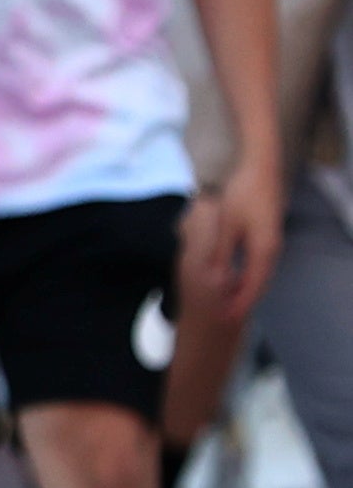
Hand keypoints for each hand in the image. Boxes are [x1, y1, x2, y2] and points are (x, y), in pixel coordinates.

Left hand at [202, 159, 284, 331]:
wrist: (261, 169)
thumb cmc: (243, 193)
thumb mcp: (228, 223)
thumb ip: (222, 251)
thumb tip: (216, 277)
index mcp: (263, 248)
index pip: (253, 284)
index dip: (240, 303)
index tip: (228, 318)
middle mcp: (270, 249)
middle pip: (258, 283)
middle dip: (243, 301)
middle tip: (227, 318)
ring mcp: (270, 242)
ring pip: (259, 274)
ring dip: (246, 289)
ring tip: (230, 305)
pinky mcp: (266, 236)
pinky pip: (258, 264)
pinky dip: (248, 276)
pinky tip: (237, 280)